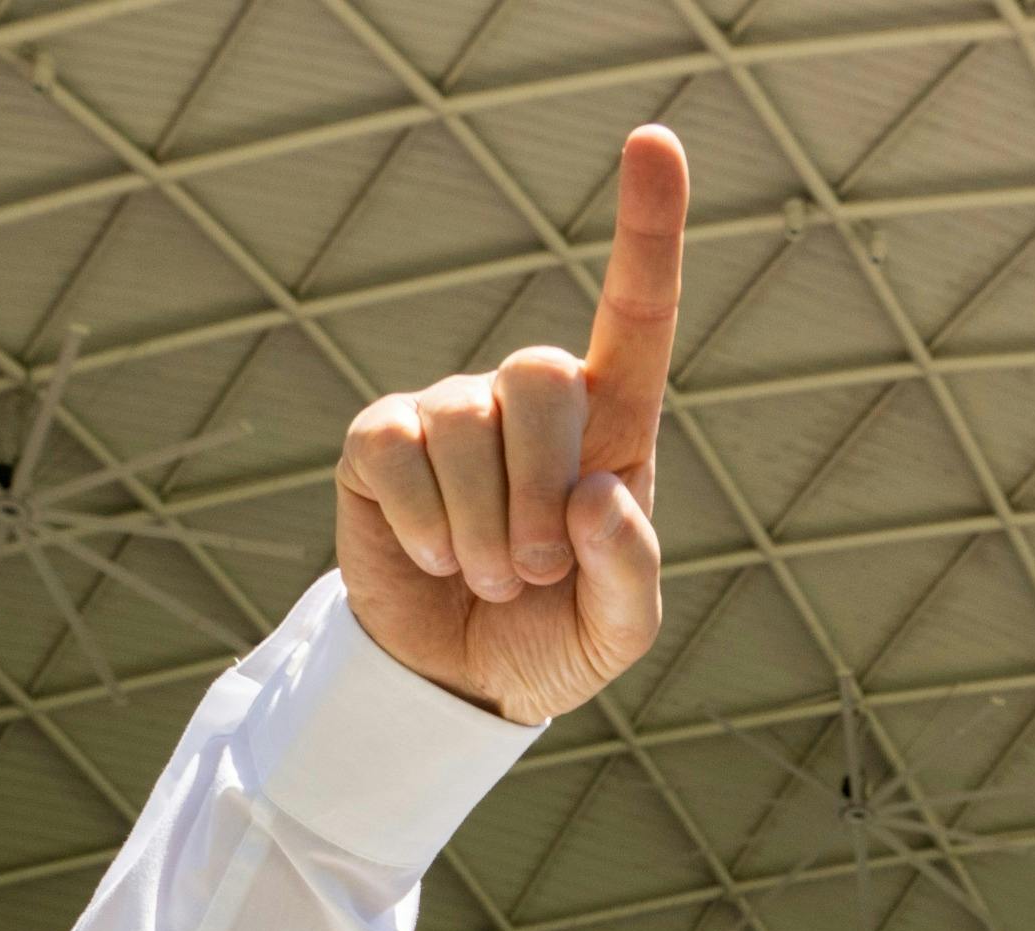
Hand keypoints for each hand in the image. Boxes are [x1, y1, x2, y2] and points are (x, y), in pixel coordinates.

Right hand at [333, 124, 683, 724]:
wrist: (462, 685)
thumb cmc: (554, 637)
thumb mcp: (618, 628)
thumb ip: (630, 568)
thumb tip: (596, 491)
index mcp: (611, 426)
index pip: (635, 313)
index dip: (646, 228)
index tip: (653, 141)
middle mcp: (529, 401)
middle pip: (541, 373)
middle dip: (542, 486)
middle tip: (540, 567)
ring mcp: (450, 413)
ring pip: (467, 421)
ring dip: (488, 529)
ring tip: (493, 578)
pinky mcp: (381, 441)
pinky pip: (400, 450)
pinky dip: (426, 524)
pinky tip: (436, 558)